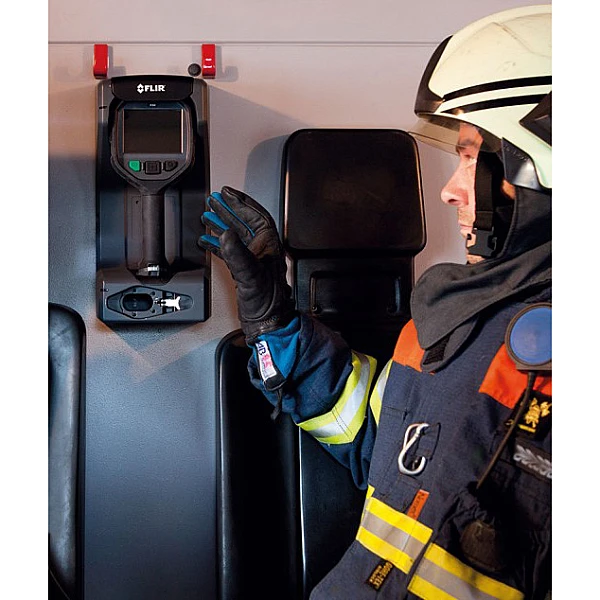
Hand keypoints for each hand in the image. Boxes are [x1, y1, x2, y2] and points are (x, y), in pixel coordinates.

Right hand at [198, 186, 295, 342]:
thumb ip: (236, 253)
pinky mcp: (246, 272)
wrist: (267, 323)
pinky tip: (208, 242)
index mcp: (269, 244)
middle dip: (229, 210)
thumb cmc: (267, 302)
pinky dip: (218, 244)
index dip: (239, 202)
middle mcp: (263, 250)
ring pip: (237, 235)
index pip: (255, 215)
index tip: (226, 193)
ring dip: (222, 225)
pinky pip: (231, 251)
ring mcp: (255, 260)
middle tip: (214, 200)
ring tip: (208, 216)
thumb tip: (225, 234)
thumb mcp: (250, 274)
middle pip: (245, 222)